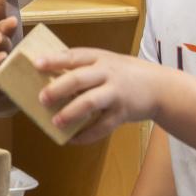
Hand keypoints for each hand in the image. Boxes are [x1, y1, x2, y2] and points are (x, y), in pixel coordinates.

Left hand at [34, 46, 168, 144]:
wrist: (160, 87)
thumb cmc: (125, 74)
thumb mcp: (107, 62)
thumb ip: (84, 68)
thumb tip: (50, 79)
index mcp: (99, 58)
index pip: (73, 56)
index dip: (54, 60)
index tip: (36, 64)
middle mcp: (107, 73)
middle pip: (79, 79)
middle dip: (58, 88)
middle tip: (41, 98)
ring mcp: (116, 93)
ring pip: (90, 102)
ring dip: (70, 113)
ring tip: (55, 122)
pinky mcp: (123, 113)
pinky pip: (102, 126)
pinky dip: (86, 135)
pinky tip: (72, 140)